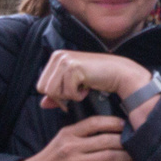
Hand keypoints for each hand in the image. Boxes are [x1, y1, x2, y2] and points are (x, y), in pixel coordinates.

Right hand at [0, 116, 136, 160]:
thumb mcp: (60, 139)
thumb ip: (80, 134)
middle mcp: (73, 146)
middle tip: (139, 139)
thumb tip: (106, 129)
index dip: (113, 122)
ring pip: (110, 156)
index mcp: (68, 133)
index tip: (126, 123)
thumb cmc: (50, 160)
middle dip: (126, 140)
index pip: (94, 123)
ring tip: (139, 153)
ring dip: (128, 155)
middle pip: (106, 140)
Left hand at [36, 51, 156, 127]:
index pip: (41, 85)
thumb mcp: (73, 85)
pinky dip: (78, 95)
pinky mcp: (73, 68)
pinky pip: (67, 92)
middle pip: (44, 89)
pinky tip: (88, 87)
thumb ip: (57, 95)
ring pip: (53, 91)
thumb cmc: (98, 78)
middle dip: (61, 96)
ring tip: (83, 88)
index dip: (55, 95)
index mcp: (55, 57)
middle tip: (77, 91)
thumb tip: (42, 104)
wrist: (119, 73)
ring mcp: (65, 60)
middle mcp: (57, 56)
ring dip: (70, 96)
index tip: (71, 92)